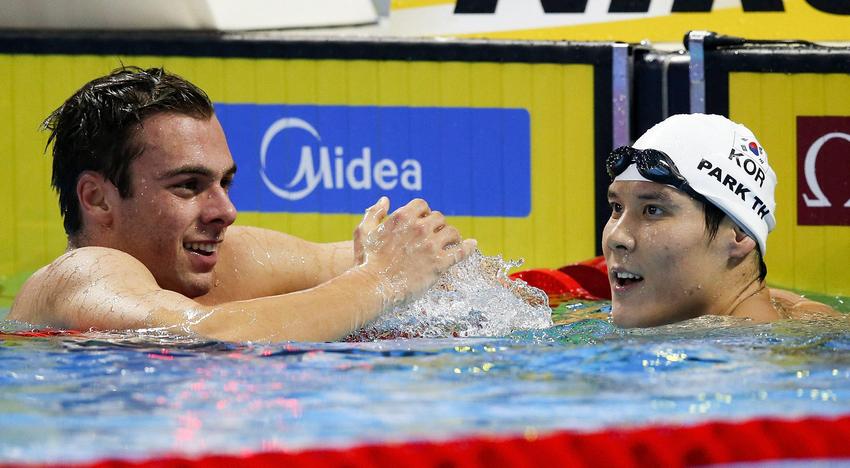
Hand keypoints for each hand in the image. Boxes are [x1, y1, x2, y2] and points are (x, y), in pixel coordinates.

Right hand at [357, 198, 475, 308]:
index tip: (423, 220)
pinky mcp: (439, 264)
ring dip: (452, 236)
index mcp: (403, 218)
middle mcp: (420, 228)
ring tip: (452, 242)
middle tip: (436, 234)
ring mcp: (431, 246)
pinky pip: (460, 251)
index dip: (424, 212)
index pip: (422, 205)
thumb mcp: (363, 232)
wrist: (373, 287)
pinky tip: (472, 245)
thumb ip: (374, 213)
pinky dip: (468, 247)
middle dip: (438, 225)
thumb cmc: (366, 261)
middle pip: (439, 218)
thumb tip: (385, 200)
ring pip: (452, 232)